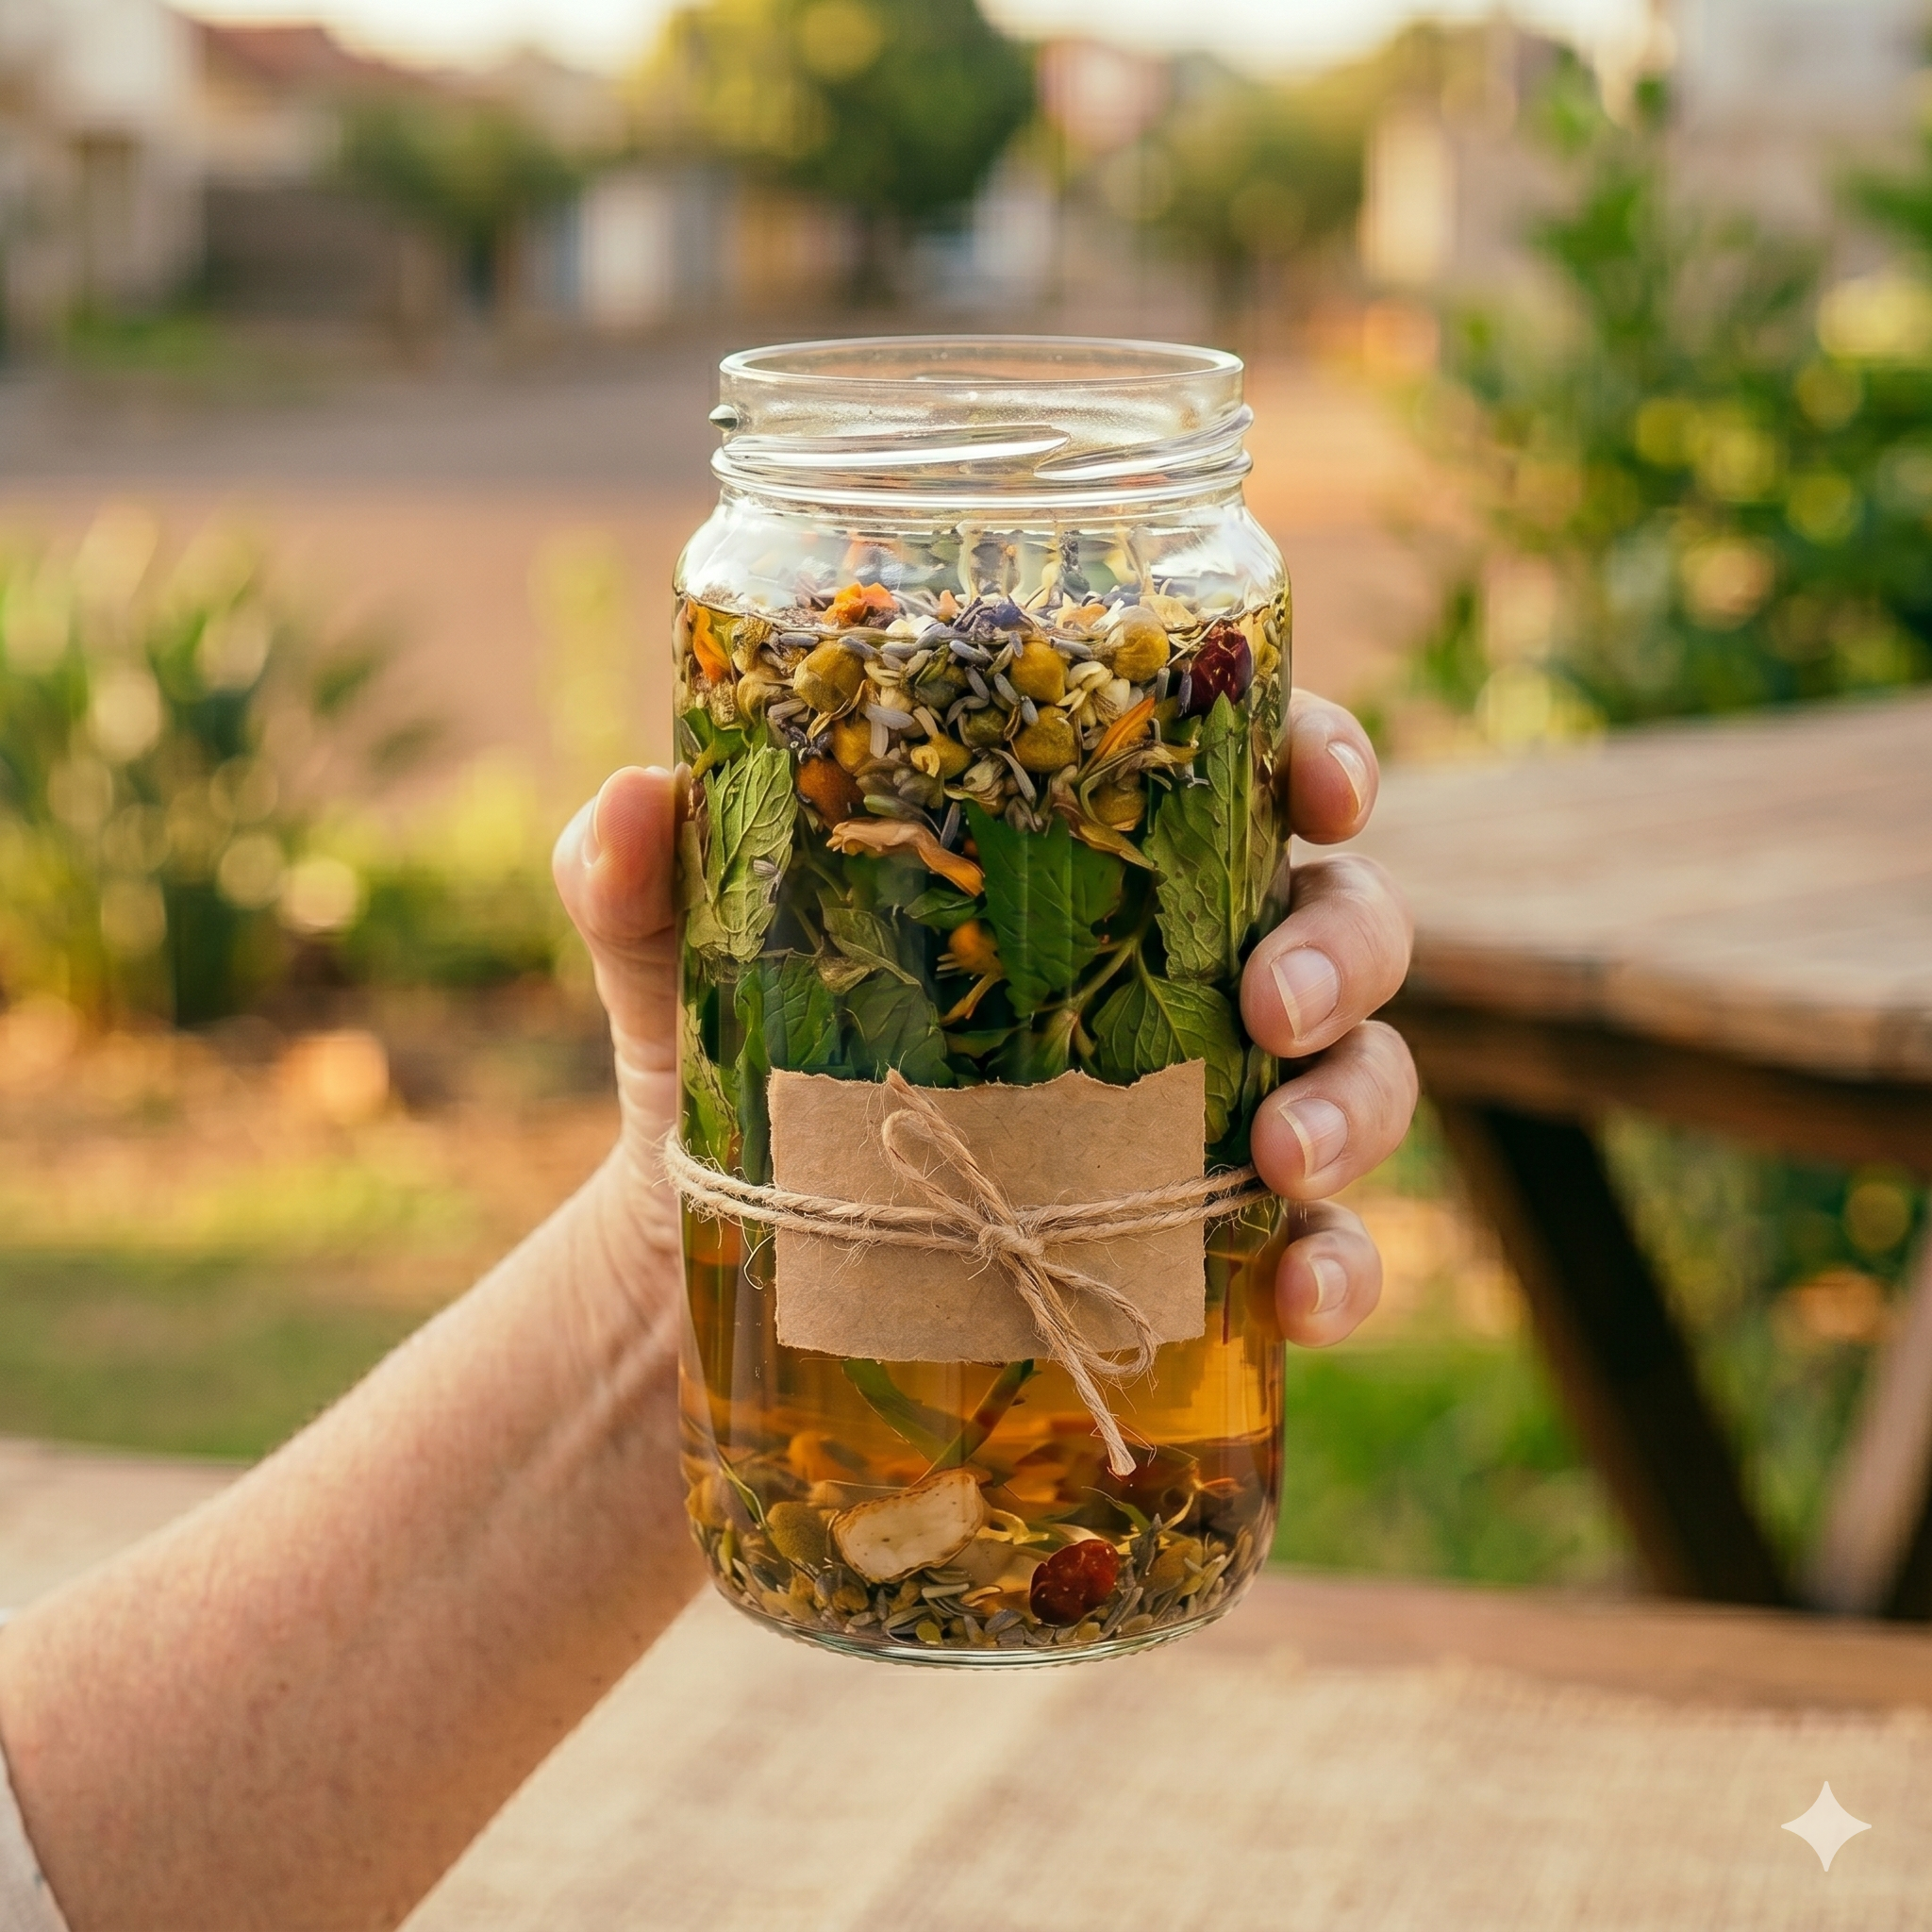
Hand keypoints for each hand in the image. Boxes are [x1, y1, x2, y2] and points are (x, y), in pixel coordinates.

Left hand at [553, 688, 1414, 1341]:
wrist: (715, 1273)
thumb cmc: (732, 1069)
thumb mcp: (675, 968)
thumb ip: (642, 881)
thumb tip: (632, 804)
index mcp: (1093, 868)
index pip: (1243, 775)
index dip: (1319, 759)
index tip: (1324, 787)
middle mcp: (1180, 975)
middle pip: (1340, 922)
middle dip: (1342, 951)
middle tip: (1268, 1002)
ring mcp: (1208, 1117)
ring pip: (1364, 1078)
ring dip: (1355, 1108)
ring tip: (1277, 1160)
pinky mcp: (1206, 1251)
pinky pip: (1324, 1251)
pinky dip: (1339, 1271)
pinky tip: (1300, 1300)